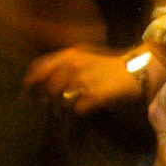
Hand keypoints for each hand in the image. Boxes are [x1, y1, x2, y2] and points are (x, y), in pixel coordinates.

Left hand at [24, 45, 143, 113]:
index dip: (30, 80)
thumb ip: (64, 65)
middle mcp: (73, 67)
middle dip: (45, 98)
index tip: (27, 90)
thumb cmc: (110, 63)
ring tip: (67, 106)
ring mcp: (83, 82)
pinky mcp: (94, 96)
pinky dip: (79, 110)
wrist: (137, 68)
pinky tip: (85, 107)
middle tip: (48, 103)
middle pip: (46, 88)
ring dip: (61, 106)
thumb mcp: (84, 56)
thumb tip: (43, 81)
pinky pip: (77, 109)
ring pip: (59, 100)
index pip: (38, 68)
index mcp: (69, 55)